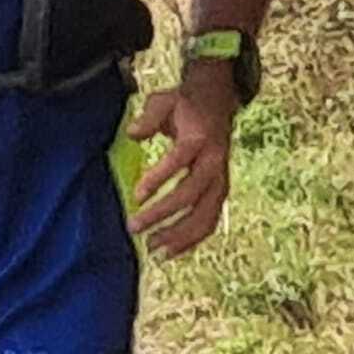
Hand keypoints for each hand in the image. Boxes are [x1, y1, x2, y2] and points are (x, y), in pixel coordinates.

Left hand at [126, 69, 237, 260]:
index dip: (159, 178)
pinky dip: (193, 238)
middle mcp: (214, 161)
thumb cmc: (184, 104)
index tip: (136, 196)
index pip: (180, 160)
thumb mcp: (164, 101)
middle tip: (134, 227)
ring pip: (205, 214)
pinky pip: (210, 219)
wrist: (218, 101)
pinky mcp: (220, 190)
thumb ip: (149, 117)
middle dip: (163, 214)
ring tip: (153, 249)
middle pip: (191, 194)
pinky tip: (171, 252)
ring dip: (179, 234)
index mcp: (199, 138)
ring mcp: (220, 178)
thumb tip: (133, 133)